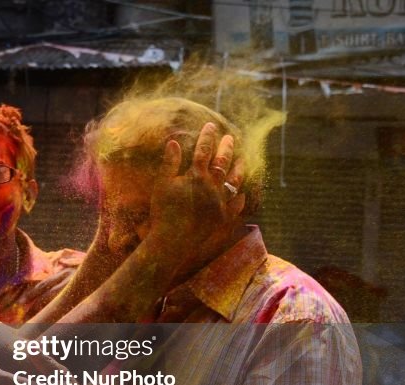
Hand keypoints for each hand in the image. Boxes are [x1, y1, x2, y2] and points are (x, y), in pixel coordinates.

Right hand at [148, 122, 243, 254]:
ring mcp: (220, 202)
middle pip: (222, 162)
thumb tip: (173, 141)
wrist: (172, 240)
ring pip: (234, 181)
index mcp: (196, 176)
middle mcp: (212, 186)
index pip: (203, 150)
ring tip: (242, 160)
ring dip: (239, 169)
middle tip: (230, 137)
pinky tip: (241, 194)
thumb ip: (169, 163)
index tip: (211, 126)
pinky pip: (236, 205)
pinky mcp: (223, 218)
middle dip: (226, 148)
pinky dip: (239, 198)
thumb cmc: (163, 212)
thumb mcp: (162, 185)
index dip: (207, 137)